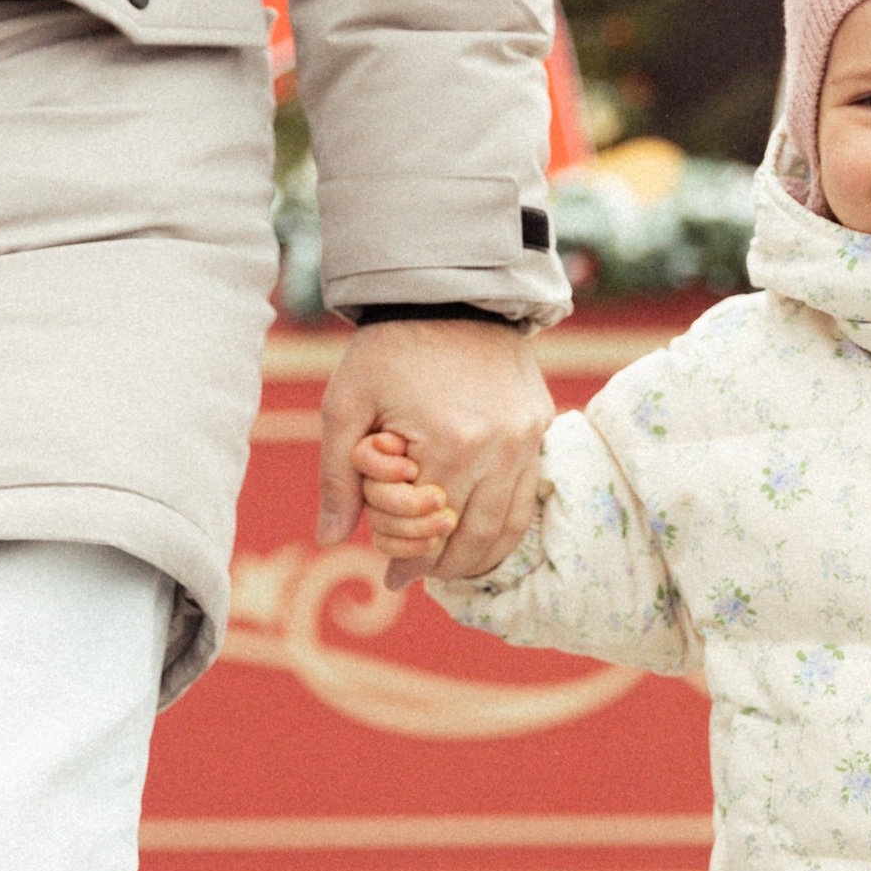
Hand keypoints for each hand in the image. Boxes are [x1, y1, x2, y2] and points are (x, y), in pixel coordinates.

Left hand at [319, 320, 552, 591]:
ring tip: (449, 570)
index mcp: (449, 444)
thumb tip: (330, 538)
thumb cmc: (389, 348)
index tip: (389, 577)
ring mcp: (526, 440)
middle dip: (440, 567)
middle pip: (470, 538)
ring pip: (507, 527)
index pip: (428, 530)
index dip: (406, 561)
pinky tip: (482, 541)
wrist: (452, 292)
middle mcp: (498, 449)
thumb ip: (339, 475)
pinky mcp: (540, 429)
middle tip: (413, 578)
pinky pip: (528, 498)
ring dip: (478, 558)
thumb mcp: (347, 404)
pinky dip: (506, 530)